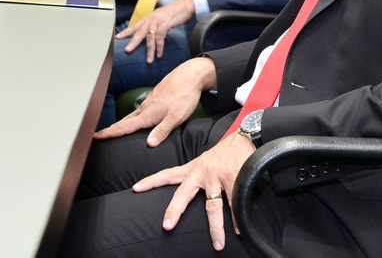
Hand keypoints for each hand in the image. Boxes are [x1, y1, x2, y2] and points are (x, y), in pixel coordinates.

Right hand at [94, 55, 216, 145]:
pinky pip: (140, 109)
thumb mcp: (176, 117)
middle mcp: (145, 107)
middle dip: (111, 129)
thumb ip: (162, 131)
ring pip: (132, 114)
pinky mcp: (155, 97)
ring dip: (121, 122)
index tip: (96, 137)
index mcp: (148, 114)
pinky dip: (132, 116)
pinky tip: (135, 118)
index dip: (110, 133)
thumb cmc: (184, 96)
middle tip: (98, 135)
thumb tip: (149, 144)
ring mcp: (150, 101)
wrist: (189, 75)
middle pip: (124, 120)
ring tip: (113, 129)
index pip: (125, 127)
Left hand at [115, 0, 195, 62]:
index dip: (125, 32)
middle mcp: (151, 19)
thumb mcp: (160, 18)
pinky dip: (160, 47)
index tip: (117, 38)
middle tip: (127, 50)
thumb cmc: (173, 12)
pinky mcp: (166, 24)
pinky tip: (159, 54)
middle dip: (133, 42)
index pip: (134, 25)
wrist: (185, 6)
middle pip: (139, 32)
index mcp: (148, 18)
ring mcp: (158, 21)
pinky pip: (160, 37)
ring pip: (150, 37)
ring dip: (150, 50)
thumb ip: (153, 25)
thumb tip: (148, 35)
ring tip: (149, 60)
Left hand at [132, 131, 255, 251]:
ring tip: (217, 244)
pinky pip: (234, 203)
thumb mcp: (206, 161)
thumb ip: (197, 176)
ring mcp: (218, 175)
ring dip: (216, 227)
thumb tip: (188, 194)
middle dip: (174, 210)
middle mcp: (202, 172)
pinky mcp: (234, 177)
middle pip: (184, 194)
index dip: (152, 181)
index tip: (136, 188)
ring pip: (213, 206)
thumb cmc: (225, 153)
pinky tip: (238, 229)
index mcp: (193, 168)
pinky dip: (237, 218)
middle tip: (166, 226)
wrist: (246, 137)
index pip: (168, 174)